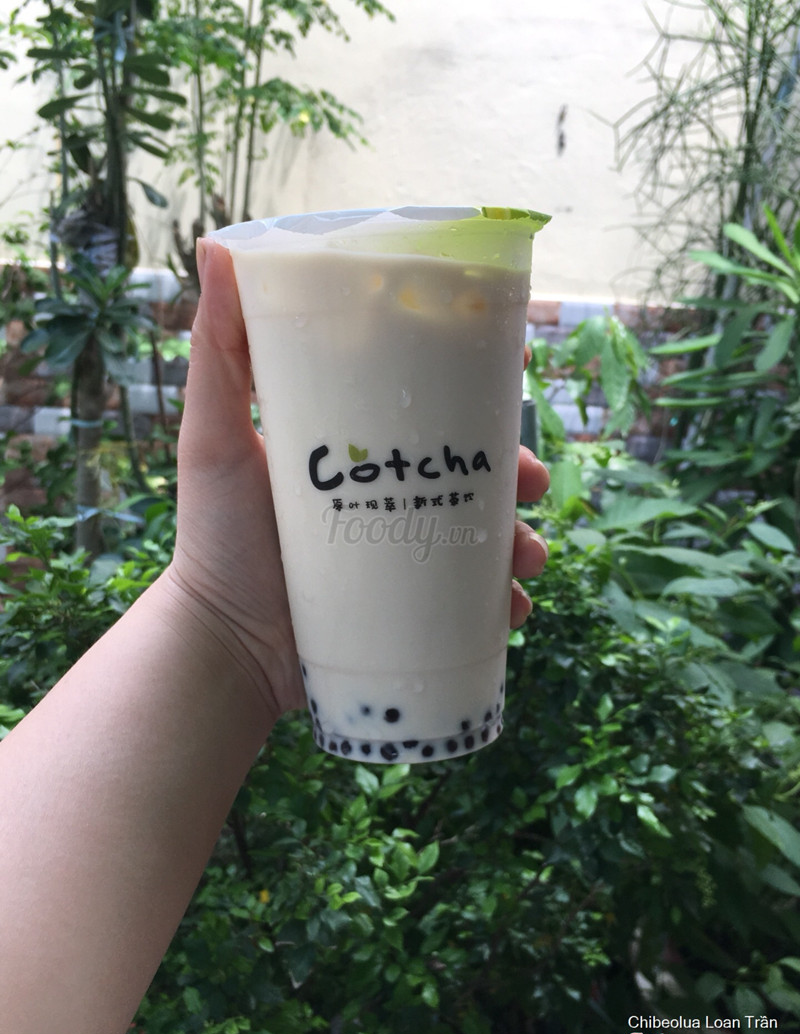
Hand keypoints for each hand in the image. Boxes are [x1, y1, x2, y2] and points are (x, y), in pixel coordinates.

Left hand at [167, 239, 549, 718]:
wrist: (226, 643)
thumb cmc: (216, 535)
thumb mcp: (214, 435)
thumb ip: (219, 350)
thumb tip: (215, 244)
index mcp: (360, 446)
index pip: (429, 401)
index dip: (480, 385)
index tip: (515, 364)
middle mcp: (390, 494)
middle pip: (477, 469)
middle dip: (520, 470)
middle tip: (531, 481)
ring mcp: (406, 554)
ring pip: (489, 535)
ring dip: (524, 540)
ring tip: (526, 557)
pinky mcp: (414, 610)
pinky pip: (476, 603)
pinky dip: (504, 603)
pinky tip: (510, 609)